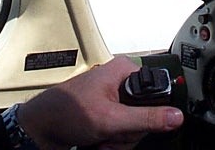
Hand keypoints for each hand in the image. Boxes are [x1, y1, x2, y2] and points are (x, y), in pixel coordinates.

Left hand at [15, 56, 183, 149]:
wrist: (39, 129)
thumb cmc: (64, 111)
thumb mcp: (110, 118)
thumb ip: (145, 118)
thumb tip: (175, 116)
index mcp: (124, 71)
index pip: (158, 92)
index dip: (151, 113)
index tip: (136, 123)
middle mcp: (121, 84)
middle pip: (147, 115)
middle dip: (129, 132)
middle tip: (111, 133)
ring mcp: (115, 102)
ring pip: (136, 129)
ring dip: (120, 141)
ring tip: (101, 138)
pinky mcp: (109, 117)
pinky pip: (123, 135)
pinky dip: (113, 143)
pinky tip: (99, 142)